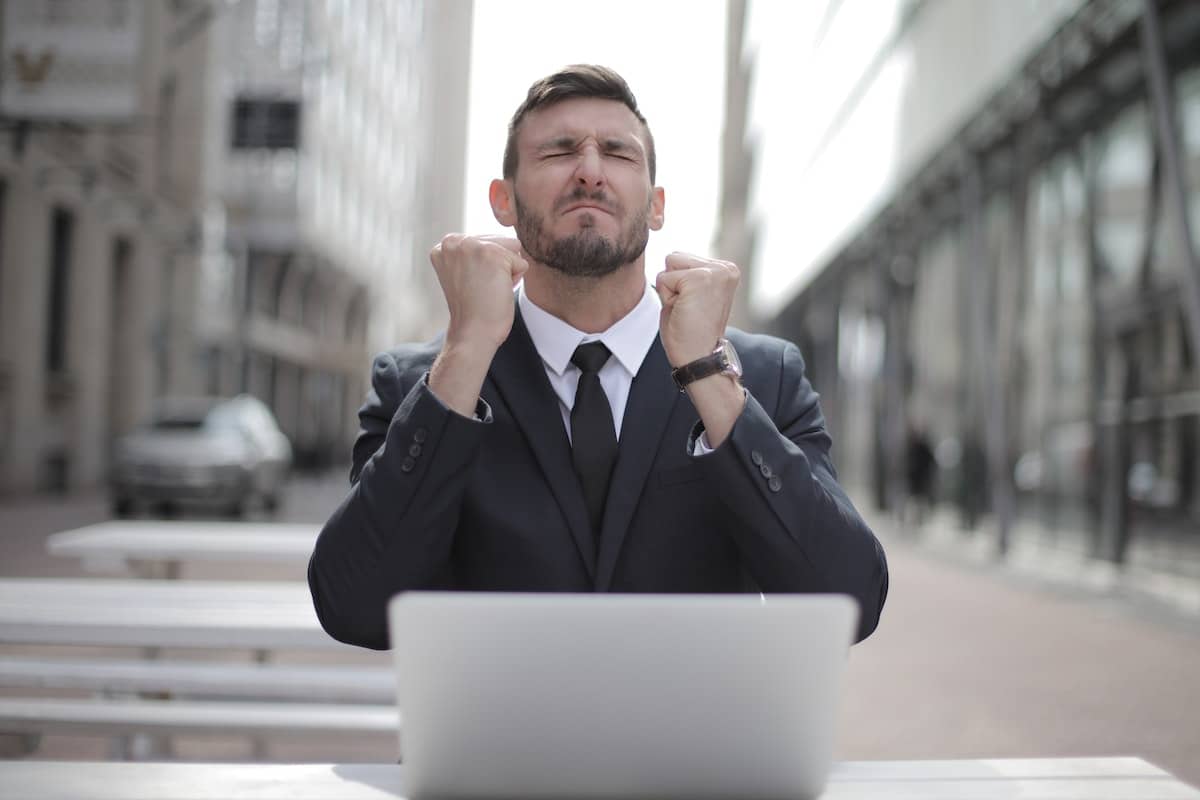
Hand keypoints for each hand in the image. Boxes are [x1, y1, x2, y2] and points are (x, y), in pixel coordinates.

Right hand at [429, 234, 528, 350]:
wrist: (472, 333)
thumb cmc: (474, 308)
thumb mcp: (464, 271)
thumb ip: (474, 252)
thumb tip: (511, 240)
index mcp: (445, 245)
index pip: (486, 241)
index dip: (487, 265)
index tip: (472, 283)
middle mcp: (454, 241)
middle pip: (500, 240)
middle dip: (499, 266)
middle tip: (481, 288)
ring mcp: (472, 245)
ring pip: (512, 248)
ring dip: (508, 271)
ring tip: (488, 288)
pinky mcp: (492, 254)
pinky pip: (521, 262)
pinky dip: (515, 279)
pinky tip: (496, 292)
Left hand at [654, 252, 739, 366]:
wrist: (699, 358)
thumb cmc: (691, 332)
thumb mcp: (692, 295)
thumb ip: (686, 274)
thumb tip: (670, 256)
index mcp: (726, 270)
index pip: (682, 259)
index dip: (678, 285)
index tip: (694, 307)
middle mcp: (725, 267)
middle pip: (674, 257)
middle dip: (673, 284)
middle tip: (688, 309)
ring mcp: (714, 272)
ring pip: (669, 264)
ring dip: (670, 290)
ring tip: (686, 309)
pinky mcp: (699, 279)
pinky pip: (663, 279)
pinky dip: (666, 297)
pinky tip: (683, 312)